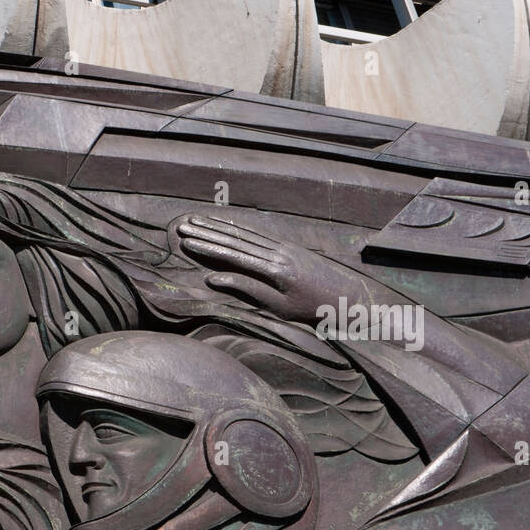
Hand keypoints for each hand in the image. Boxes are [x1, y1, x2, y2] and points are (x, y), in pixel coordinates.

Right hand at [175, 214, 354, 324]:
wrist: (347, 297)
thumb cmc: (311, 309)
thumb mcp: (278, 306)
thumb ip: (247, 289)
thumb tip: (214, 279)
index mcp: (273, 270)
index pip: (233, 254)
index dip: (208, 247)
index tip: (187, 242)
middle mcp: (276, 253)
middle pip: (235, 239)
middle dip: (207, 232)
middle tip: (183, 226)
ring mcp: (283, 247)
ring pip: (245, 233)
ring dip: (219, 226)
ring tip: (197, 220)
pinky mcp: (287, 246)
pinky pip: (258, 234)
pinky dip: (239, 227)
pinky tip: (225, 223)